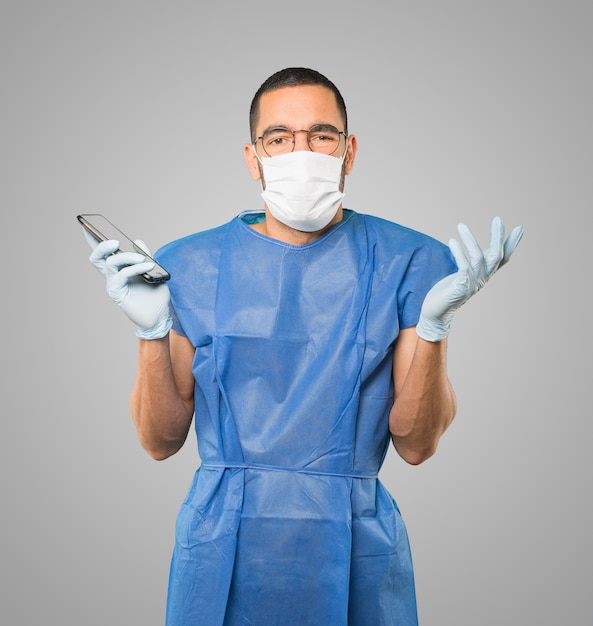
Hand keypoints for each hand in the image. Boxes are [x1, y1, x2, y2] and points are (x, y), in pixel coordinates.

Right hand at [84, 232, 172, 339]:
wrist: (160, 315)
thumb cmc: (156, 295)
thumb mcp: (154, 271)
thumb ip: (145, 257)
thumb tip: (137, 241)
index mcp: (119, 269)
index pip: (104, 253)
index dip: (93, 240)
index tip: (87, 225)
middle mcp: (113, 276)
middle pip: (97, 257)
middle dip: (101, 245)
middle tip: (115, 241)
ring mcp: (113, 284)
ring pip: (110, 263)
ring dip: (126, 256)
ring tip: (142, 258)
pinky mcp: (117, 293)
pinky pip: (122, 275)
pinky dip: (135, 268)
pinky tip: (148, 266)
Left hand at [416, 216, 523, 341]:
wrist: (435, 313)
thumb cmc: (449, 290)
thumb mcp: (465, 274)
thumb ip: (472, 262)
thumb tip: (482, 248)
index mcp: (484, 275)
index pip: (503, 259)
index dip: (511, 244)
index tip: (520, 228)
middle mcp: (482, 279)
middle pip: (496, 256)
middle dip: (498, 237)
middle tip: (497, 219)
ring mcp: (472, 284)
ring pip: (478, 258)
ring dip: (470, 240)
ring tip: (460, 225)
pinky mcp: (459, 288)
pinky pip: (463, 267)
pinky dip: (459, 253)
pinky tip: (452, 241)